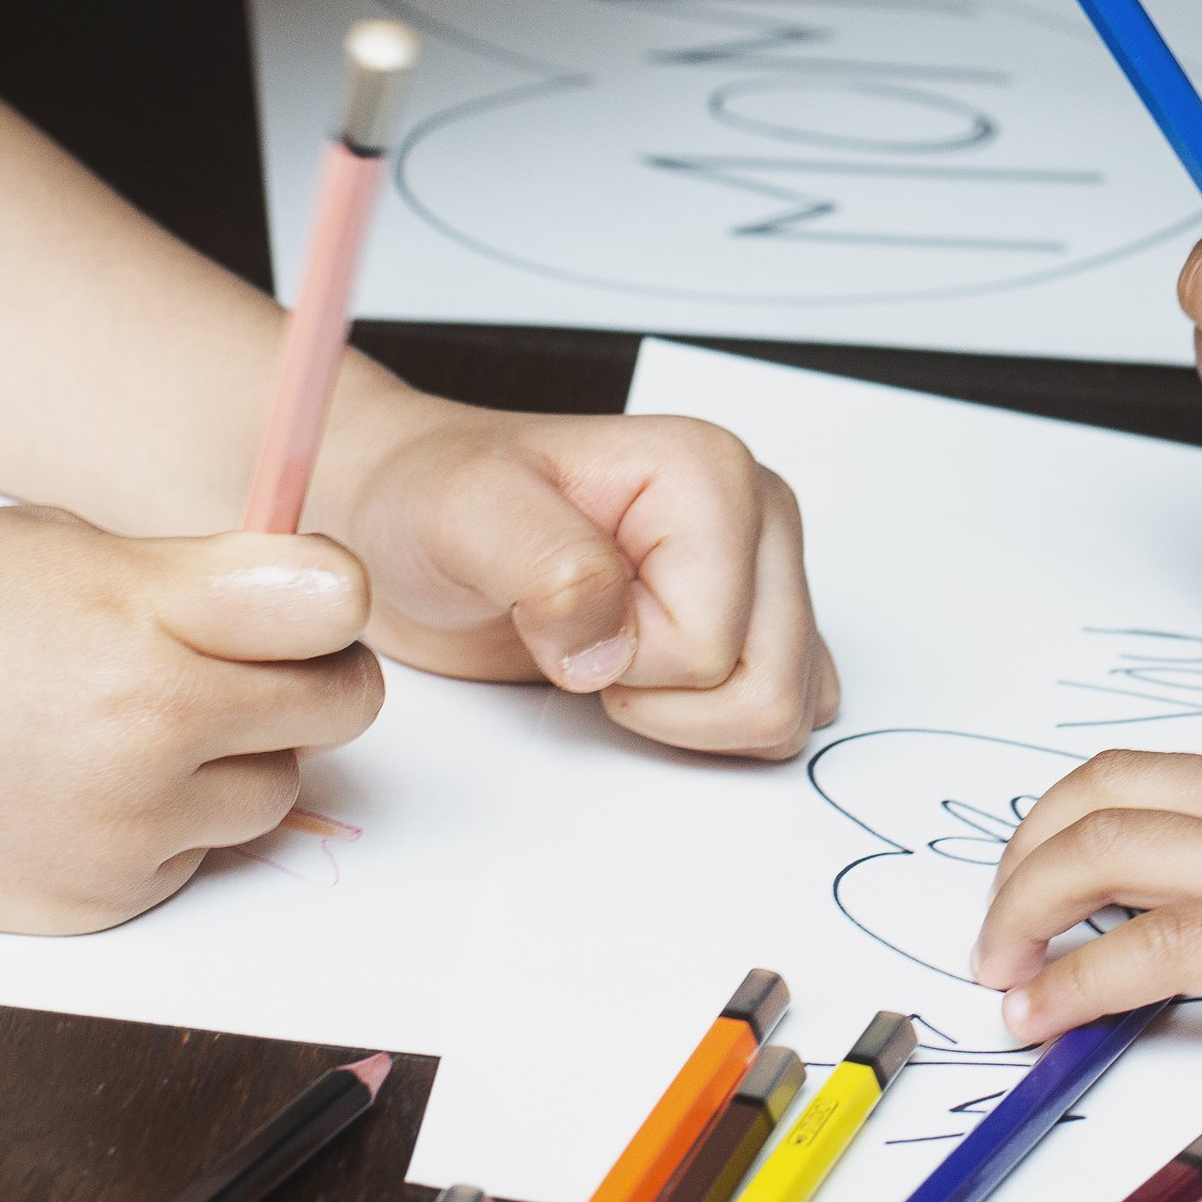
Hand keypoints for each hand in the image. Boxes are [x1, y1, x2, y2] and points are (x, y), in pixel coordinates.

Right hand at [0, 506, 381, 931]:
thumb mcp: (50, 547)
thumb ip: (184, 575)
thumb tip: (296, 590)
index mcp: (141, 613)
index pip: (335, 602)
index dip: (326, 592)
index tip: (295, 591)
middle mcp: (149, 728)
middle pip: (340, 706)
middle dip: (307, 674)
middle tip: (241, 656)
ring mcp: (124, 828)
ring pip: (277, 793)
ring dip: (236, 756)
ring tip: (136, 720)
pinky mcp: (94, 903)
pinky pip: (195, 857)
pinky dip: (164, 824)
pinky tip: (76, 782)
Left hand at [326, 406, 839, 758]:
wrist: (415, 518)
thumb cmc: (439, 502)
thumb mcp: (465, 514)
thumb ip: (547, 567)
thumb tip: (610, 647)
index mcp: (712, 475)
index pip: (710, 643)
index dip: (621, 658)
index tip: (554, 613)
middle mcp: (759, 516)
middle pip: (768, 684)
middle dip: (660, 697)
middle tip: (582, 640)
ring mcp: (767, 572)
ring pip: (786, 708)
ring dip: (685, 718)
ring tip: (607, 652)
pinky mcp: (759, 622)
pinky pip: (781, 715)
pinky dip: (708, 727)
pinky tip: (641, 675)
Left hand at [975, 746, 1201, 1043]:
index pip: (1155, 778)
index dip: (1075, 823)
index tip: (1044, 880)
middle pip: (1100, 795)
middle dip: (1020, 858)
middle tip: (995, 928)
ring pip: (1101, 849)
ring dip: (1021, 911)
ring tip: (994, 972)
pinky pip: (1152, 947)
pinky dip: (1073, 982)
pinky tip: (1041, 1015)